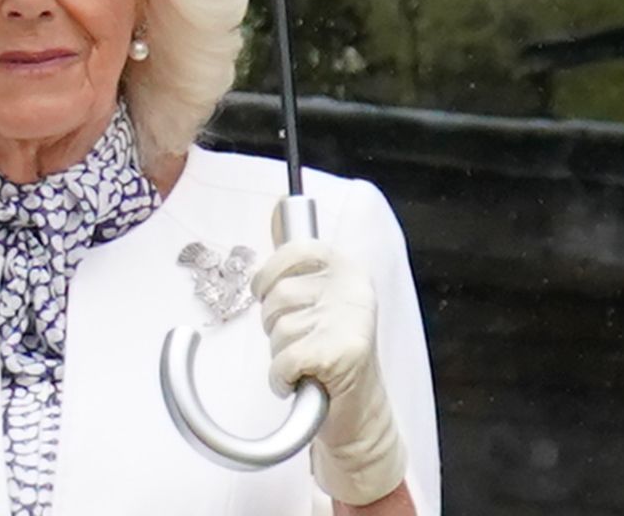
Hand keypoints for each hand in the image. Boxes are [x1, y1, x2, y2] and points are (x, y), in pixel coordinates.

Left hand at [251, 234, 406, 505]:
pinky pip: (283, 360)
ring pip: (277, 329)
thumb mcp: (320, 299)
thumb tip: (277, 211)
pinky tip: (301, 382)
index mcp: (347, 269)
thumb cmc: (331, 353)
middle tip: (300, 342)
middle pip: (276, 295)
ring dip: (280, 353)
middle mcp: (351, 289)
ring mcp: (348, 320)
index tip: (265, 292)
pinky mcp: (342, 352)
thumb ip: (300, 264)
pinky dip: (282, 378)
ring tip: (306, 362)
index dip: (269, 274)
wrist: (358, 411)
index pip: (295, 249)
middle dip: (274, 324)